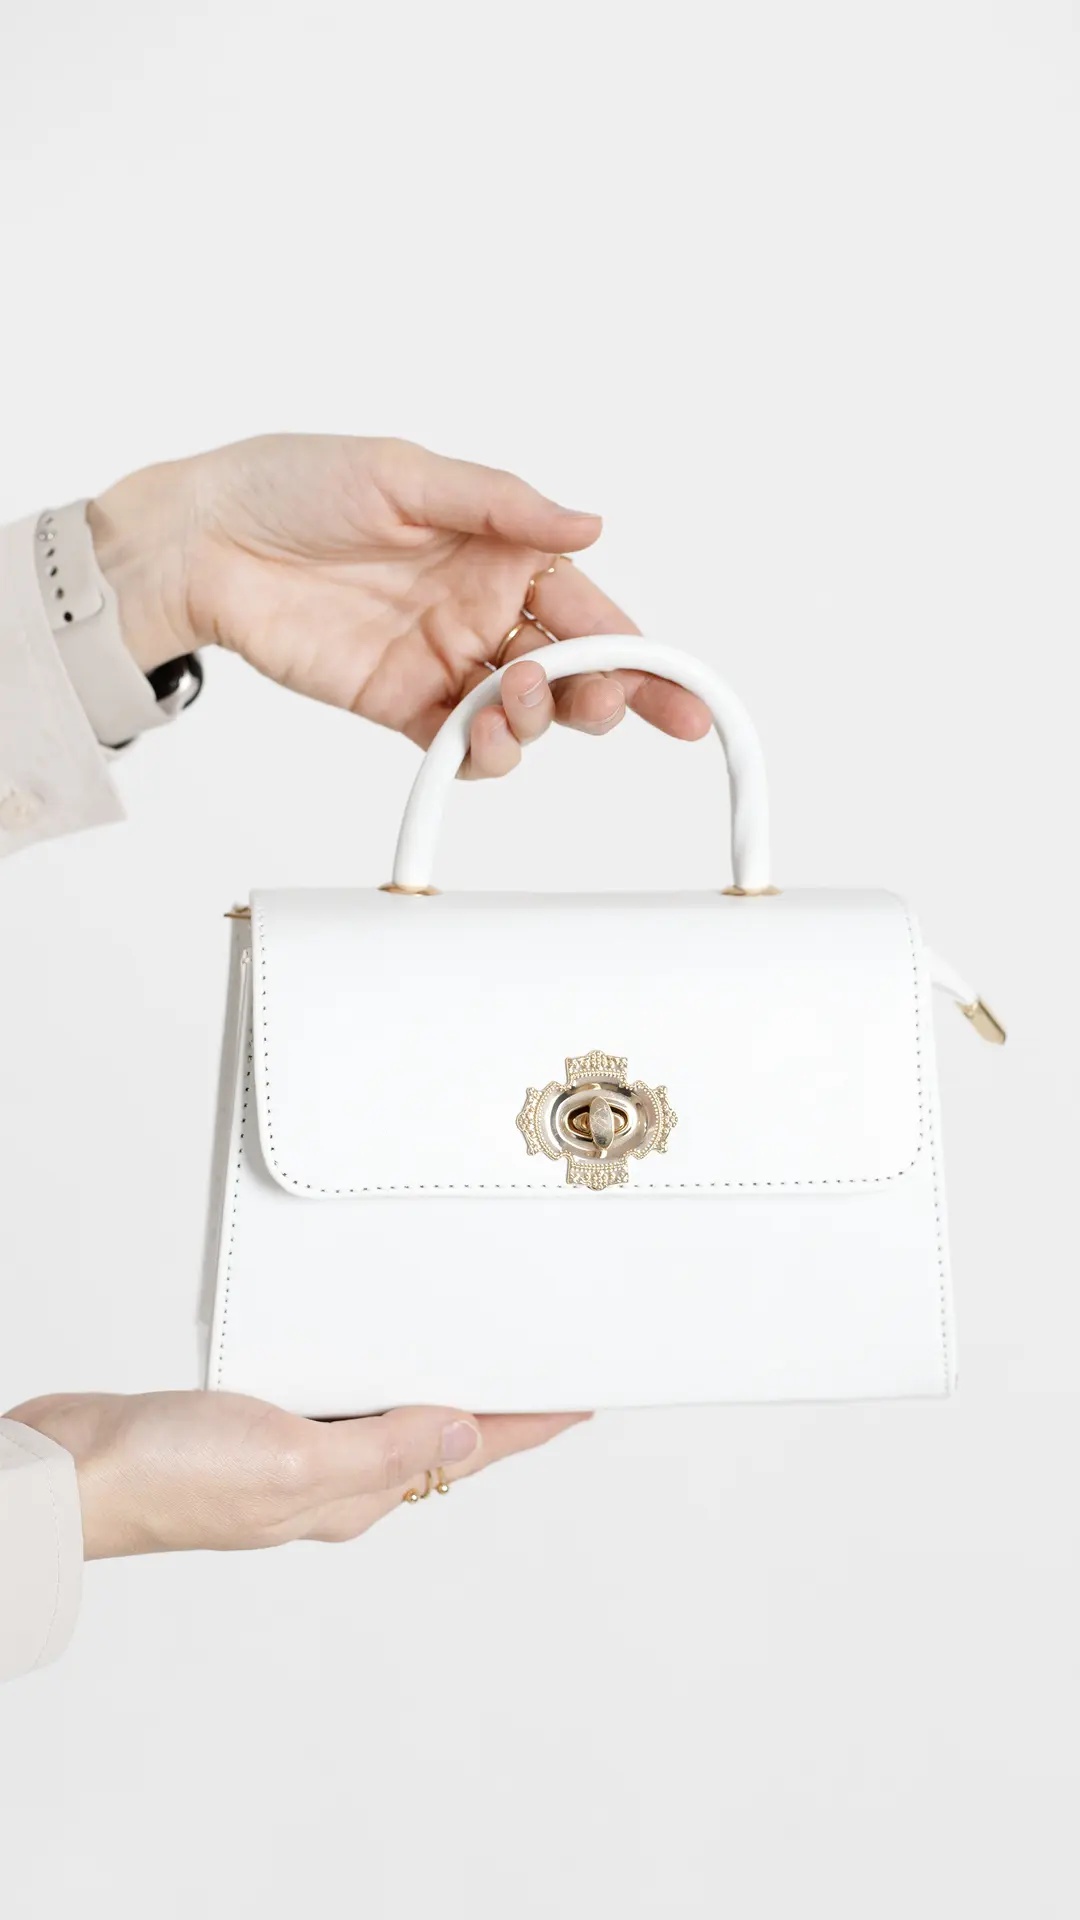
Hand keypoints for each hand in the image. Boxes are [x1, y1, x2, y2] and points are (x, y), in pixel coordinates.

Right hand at [5, 1390, 587, 1556]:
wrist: (75, 1471)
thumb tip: (468, 1437)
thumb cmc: (169, 1476)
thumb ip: (386, 1448)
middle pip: (435, 1441)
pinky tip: (366, 1353)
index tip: (577, 1400)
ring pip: (386, 1419)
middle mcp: (330, 1479)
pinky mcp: (252, 1427)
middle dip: (492, 1411)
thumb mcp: (295, 1459)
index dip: (526, 1424)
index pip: (462, 1456)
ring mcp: (290, 1456)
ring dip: (432, 1391)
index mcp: (352, 1494)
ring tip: (476, 1363)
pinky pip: (332, 1398)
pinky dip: (365, 1373)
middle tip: (542, 1377)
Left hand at [88, 434, 709, 776]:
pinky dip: (486, 754)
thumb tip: (591, 523)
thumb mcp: (405, 473)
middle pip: (574, 670)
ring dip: (541, 721)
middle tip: (601, 702)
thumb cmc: (295, 484)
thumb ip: (502, 506)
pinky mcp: (401, 705)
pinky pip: (462, 746)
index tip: (676, 687)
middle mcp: (484, 611)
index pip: (590, 608)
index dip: (639, 651)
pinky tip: (482, 737)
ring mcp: (445, 662)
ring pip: (526, 715)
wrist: (206, 541)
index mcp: (502, 552)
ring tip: (515, 702)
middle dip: (605, 695)